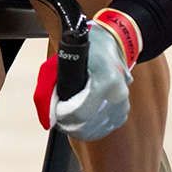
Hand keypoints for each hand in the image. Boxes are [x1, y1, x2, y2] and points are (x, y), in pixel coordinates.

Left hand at [33, 9, 138, 139]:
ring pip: (96, 130)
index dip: (62, 117)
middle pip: (87, 126)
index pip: (79, 113)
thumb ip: (56, 82)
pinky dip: (91, 129)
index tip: (54, 112)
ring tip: (67, 120)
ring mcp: (123, 104)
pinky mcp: (123, 111)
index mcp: (106, 81)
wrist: (114, 41)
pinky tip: (82, 123)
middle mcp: (118, 95)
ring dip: (79, 129)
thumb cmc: (91, 46)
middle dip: (68, 125)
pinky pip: (105, 128)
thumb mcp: (70, 57)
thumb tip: (48, 107)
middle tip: (56, 119)